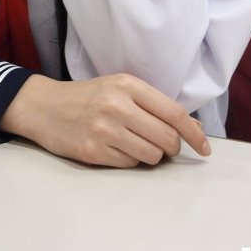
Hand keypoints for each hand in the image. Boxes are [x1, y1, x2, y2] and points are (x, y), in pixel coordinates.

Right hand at [0, 73, 210, 167]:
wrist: (45, 106)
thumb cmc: (88, 97)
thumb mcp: (119, 89)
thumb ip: (153, 105)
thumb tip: (192, 129)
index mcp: (127, 85)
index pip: (174, 113)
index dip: (194, 134)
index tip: (205, 149)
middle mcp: (117, 105)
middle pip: (167, 138)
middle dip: (171, 147)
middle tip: (162, 145)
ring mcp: (104, 129)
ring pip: (152, 155)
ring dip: (150, 155)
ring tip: (133, 144)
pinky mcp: (93, 151)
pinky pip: (130, 165)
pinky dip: (130, 161)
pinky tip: (115, 148)